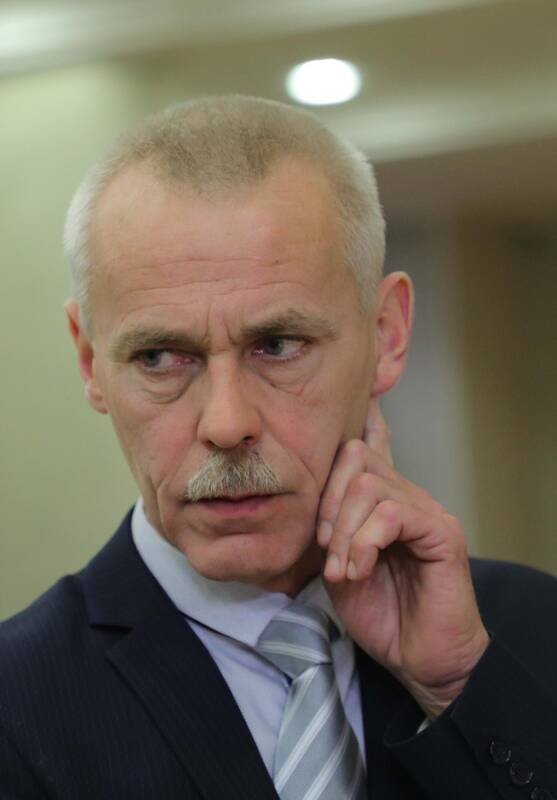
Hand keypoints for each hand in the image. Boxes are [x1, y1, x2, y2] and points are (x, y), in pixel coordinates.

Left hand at [317, 397, 488, 717]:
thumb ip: (330, 528)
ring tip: (343, 569)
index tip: (339, 444)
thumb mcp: (339, 565)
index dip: (350, 432)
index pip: (367, 443)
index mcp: (379, 499)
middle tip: (325, 548)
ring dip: (343, 530)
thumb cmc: (380, 613)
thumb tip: (310, 497)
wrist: (418, 658)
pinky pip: (391, 512)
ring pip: (369, 484)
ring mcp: (424, 509)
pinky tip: (360, 570)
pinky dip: (364, 542)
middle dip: (327, 501)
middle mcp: (403, 494)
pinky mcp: (441, 530)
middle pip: (355, 456)